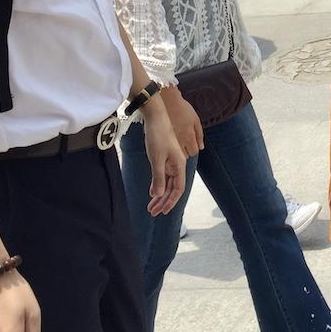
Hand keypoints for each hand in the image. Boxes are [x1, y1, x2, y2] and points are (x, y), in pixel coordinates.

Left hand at [141, 99, 186, 215]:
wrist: (155, 118)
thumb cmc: (157, 136)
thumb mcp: (156, 158)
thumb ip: (158, 177)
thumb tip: (158, 196)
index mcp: (179, 164)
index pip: (178, 189)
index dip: (171, 201)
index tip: (162, 211)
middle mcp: (177, 165)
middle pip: (173, 188)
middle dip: (164, 202)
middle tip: (153, 213)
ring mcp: (171, 162)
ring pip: (168, 184)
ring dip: (160, 196)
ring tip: (151, 207)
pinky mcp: (164, 159)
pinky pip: (163, 177)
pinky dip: (158, 186)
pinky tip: (152, 193)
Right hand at [163, 89, 203, 157]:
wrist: (166, 99)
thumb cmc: (182, 108)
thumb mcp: (195, 119)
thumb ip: (199, 135)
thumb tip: (201, 147)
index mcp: (188, 137)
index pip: (194, 152)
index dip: (193, 148)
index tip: (191, 144)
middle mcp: (178, 142)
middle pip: (184, 155)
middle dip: (184, 151)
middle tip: (183, 143)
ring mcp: (168, 141)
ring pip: (173, 154)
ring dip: (175, 151)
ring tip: (175, 142)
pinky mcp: (159, 139)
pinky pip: (164, 150)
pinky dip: (167, 148)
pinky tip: (167, 141)